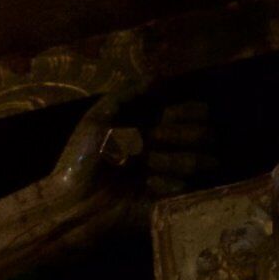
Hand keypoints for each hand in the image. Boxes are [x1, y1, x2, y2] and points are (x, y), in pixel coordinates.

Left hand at [47, 92, 213, 211]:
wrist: (73, 201)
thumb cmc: (81, 158)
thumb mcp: (97, 119)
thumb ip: (125, 95)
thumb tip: (157, 78)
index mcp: (154, 128)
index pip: (195, 113)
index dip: (189, 112)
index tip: (167, 115)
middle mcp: (167, 150)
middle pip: (205, 135)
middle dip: (182, 135)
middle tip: (153, 141)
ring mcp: (170, 176)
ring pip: (198, 161)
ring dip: (174, 159)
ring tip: (147, 165)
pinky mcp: (168, 201)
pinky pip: (185, 188)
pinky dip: (167, 183)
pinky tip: (147, 186)